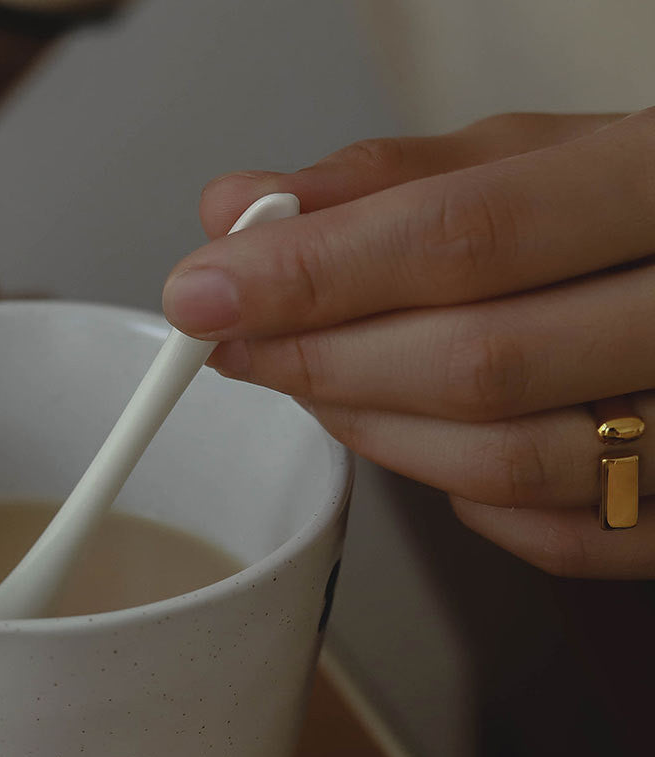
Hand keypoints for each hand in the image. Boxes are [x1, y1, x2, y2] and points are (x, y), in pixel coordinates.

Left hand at [163, 110, 654, 578]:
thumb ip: (392, 182)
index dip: (312, 276)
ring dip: (374, 430)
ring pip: (504, 464)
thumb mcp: (536, 158)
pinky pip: (558, 538)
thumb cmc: (634, 210)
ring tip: (317, 386)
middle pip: (475, 364)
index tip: (205, 293)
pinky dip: (466, 501)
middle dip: (322, 360)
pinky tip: (428, 443)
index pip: (463, 239)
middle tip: (237, 343)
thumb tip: (239, 210)